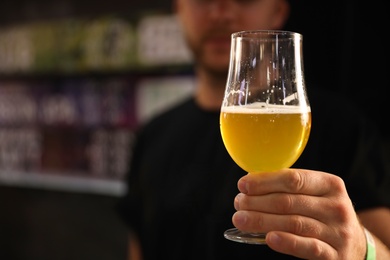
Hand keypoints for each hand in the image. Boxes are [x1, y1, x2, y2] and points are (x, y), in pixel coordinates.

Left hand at [233, 169, 365, 259]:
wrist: (355, 244)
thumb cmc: (323, 214)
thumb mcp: (315, 195)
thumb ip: (290, 189)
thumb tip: (250, 184)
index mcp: (329, 184)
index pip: (293, 179)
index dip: (265, 181)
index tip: (243, 185)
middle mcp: (336, 206)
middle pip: (289, 201)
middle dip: (258, 202)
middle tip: (238, 203)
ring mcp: (337, 231)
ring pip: (294, 223)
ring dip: (262, 220)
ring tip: (240, 219)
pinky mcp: (335, 254)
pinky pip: (307, 247)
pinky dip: (287, 242)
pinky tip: (268, 238)